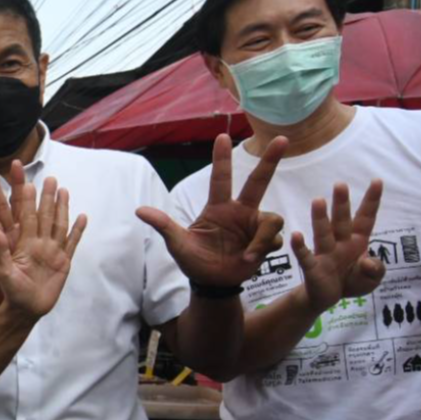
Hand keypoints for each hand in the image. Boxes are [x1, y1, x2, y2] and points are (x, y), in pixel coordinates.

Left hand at [0, 177, 86, 318]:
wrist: (23, 311)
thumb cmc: (8, 293)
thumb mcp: (0, 273)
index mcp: (17, 240)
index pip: (13, 208)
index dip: (12, 189)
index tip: (7, 169)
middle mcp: (33, 240)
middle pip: (36, 210)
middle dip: (39, 192)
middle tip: (45, 174)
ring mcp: (49, 249)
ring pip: (56, 222)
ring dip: (60, 206)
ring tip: (63, 188)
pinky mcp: (62, 261)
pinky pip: (71, 242)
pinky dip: (77, 231)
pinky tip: (82, 217)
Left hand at [137, 135, 286, 286]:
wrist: (211, 284)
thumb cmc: (194, 260)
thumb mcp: (177, 243)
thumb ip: (163, 225)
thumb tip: (139, 210)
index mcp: (218, 208)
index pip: (221, 178)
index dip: (221, 158)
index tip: (222, 136)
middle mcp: (240, 212)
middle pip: (258, 182)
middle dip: (270, 161)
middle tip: (281, 139)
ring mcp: (254, 226)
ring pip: (272, 219)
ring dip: (261, 238)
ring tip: (245, 256)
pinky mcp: (265, 243)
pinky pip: (275, 239)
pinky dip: (262, 249)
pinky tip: (249, 260)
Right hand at [291, 180, 386, 312]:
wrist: (327, 298)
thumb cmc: (351, 281)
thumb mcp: (371, 278)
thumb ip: (376, 270)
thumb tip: (367, 262)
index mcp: (357, 241)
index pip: (365, 218)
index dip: (371, 201)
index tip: (377, 181)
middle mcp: (340, 243)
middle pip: (341, 221)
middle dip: (341, 203)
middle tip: (340, 184)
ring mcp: (325, 254)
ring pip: (323, 233)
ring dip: (321, 218)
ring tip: (318, 201)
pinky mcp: (313, 268)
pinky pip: (306, 257)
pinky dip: (300, 247)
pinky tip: (296, 236)